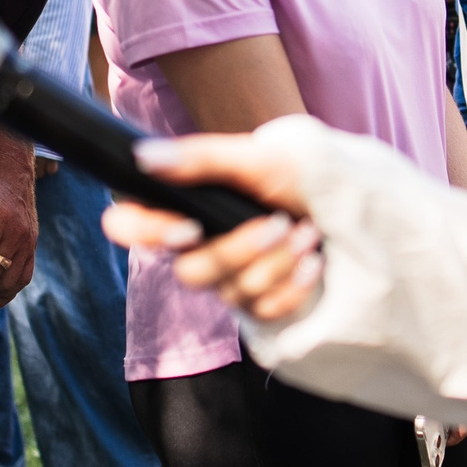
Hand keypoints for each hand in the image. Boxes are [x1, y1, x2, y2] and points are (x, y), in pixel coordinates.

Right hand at [100, 133, 322, 323]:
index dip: (144, 233)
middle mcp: (196, 247)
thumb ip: (200, 158)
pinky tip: (313, 262)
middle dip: (240, 250)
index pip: (127, 225)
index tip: (188, 228)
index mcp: (183, 207)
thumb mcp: (254, 156)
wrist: (339, 199)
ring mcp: (225, 278)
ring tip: (308, 233)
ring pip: (232, 292)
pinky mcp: (257, 303)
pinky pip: (263, 310)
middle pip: (190, 273)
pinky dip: (294, 285)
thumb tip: (144, 156)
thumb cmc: (291, 172)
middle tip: (278, 222)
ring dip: (278, 262)